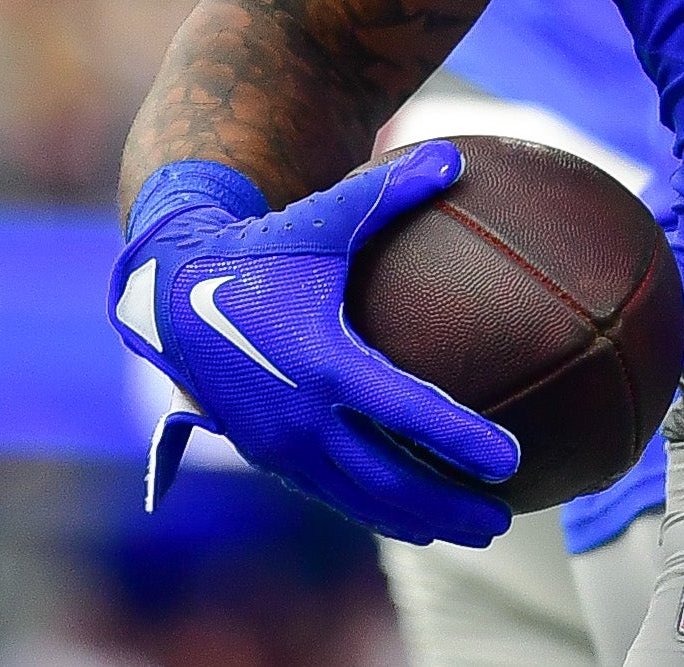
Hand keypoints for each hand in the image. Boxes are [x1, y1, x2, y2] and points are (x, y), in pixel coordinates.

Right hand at [113, 148, 517, 545]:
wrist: (171, 292)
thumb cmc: (262, 247)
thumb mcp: (323, 217)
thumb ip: (389, 190)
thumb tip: (458, 155)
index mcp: (321, 359)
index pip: (404, 410)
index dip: (459, 438)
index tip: (513, 461)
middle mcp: (298, 414)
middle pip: (384, 478)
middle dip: (446, 504)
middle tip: (504, 522)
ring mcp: (278, 442)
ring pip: (357, 497)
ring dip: (414, 517)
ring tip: (472, 529)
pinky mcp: (265, 452)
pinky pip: (330, 490)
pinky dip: (375, 506)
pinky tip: (417, 513)